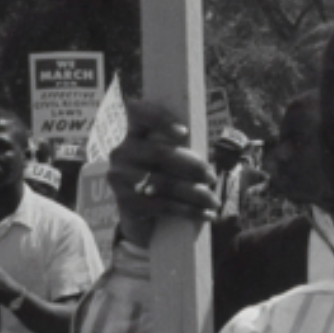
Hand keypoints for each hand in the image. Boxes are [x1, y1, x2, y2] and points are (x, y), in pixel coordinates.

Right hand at [109, 100, 218, 245]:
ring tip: (214, 202)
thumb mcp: (171, 162)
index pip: (139, 113)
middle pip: (160, 152)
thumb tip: (206, 158)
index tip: (184, 132)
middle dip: (192, 166)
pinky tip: (205, 214)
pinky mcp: (124, 201)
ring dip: (195, 193)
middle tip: (212, 177)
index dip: (160, 119)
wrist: (141, 219)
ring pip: (164, 182)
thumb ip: (181, 150)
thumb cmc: (163, 181)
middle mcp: (122, 152)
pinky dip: (188, 210)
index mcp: (133, 133)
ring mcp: (120, 176)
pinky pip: (162, 205)